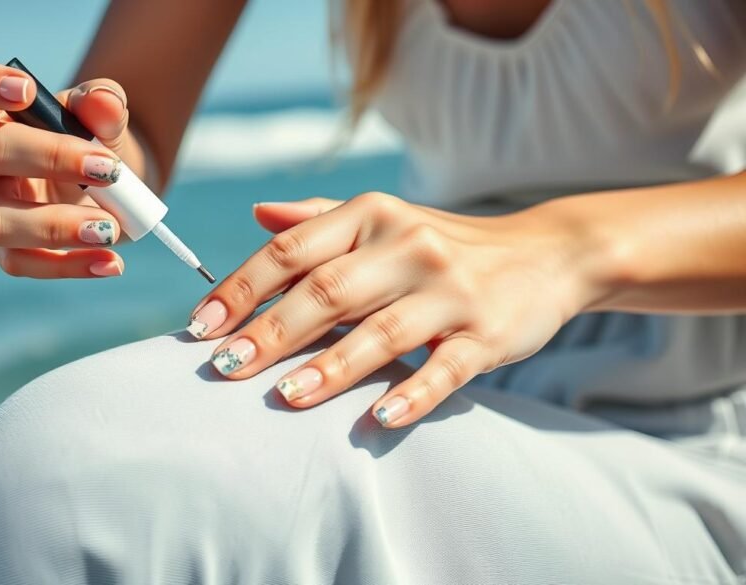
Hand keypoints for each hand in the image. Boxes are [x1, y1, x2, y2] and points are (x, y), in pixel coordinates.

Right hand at [0, 59, 132, 277]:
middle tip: (109, 169)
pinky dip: (69, 265)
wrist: (109, 182)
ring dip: (56, 227)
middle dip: (49, 158)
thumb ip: (104, 103)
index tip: (29, 90)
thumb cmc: (91, 137)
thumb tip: (103, 102)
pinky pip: (22, 262)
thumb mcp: (104, 116)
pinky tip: (110, 262)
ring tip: (109, 228)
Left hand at [186, 192, 592, 427]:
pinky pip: (446, 367)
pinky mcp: (488, 334)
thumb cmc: (443, 243)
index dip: (241, 288)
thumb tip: (256, 215)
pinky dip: (413, 392)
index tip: (199, 326)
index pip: (292, 252)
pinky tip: (378, 418)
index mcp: (372, 217)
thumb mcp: (383, 219)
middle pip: (327, 291)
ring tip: (287, 397)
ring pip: (382, 331)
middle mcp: (408, 246)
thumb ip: (318, 220)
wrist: (546, 253)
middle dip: (270, 331)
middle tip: (223, 368)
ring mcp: (451, 292)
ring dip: (332, 366)